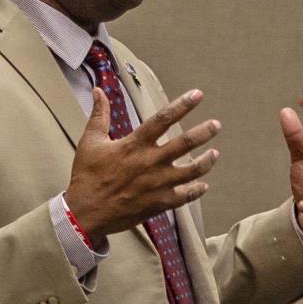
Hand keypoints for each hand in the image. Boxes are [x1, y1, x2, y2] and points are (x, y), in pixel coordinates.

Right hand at [65, 88, 218, 243]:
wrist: (86, 213)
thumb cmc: (87, 176)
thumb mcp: (90, 142)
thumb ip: (99, 115)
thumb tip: (98, 90)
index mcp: (135, 144)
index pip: (163, 119)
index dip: (182, 105)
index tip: (197, 95)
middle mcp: (151, 162)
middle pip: (185, 143)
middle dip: (204, 132)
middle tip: (216, 125)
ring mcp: (159, 183)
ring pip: (193, 170)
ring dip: (207, 162)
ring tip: (215, 154)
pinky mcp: (161, 202)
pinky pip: (186, 196)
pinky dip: (197, 190)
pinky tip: (204, 185)